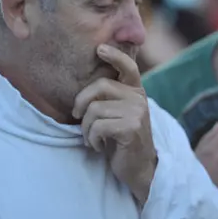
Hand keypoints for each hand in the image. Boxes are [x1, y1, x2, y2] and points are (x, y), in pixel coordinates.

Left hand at [73, 45, 156, 204]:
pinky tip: (99, 146)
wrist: (140, 169)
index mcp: (136, 92)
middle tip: (78, 118)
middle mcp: (139, 99)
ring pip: (94, 110)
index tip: (100, 49)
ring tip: (92, 138)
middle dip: (82, 103)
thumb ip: (110, 99)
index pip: (128, 67)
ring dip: (86, 128)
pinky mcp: (131, 128)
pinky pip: (97, 126)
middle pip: (100, 86)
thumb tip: (83, 90)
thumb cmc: (122, 142)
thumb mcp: (118, 115)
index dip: (114, 56)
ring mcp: (137, 112)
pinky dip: (92, 139)